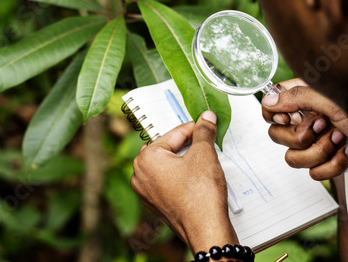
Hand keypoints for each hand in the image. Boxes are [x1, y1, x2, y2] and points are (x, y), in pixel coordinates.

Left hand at [131, 111, 238, 254]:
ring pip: (166, 164)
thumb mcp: (204, 154)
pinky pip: (167, 180)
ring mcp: (146, 191)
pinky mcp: (156, 203)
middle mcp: (140, 174)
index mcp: (146, 158)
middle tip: (204, 141)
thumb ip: (203, 131)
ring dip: (183, 159)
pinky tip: (196, 177)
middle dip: (186, 144)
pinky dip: (180, 175)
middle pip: (167, 148)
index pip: (173, 133)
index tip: (205, 123)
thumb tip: (206, 118)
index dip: (193, 127)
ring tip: (202, 159)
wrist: (205, 229)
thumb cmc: (200, 196)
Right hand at [261, 78, 347, 179]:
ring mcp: (316, 141)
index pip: (269, 111)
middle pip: (277, 138)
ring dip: (319, 151)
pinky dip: (333, 165)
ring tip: (339, 138)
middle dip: (301, 137)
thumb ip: (294, 97)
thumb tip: (268, 102)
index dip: (277, 117)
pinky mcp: (328, 161)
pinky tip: (346, 151)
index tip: (292, 117)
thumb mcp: (327, 95)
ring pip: (293, 159)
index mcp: (301, 100)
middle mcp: (305, 121)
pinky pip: (314, 174)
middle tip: (323, 126)